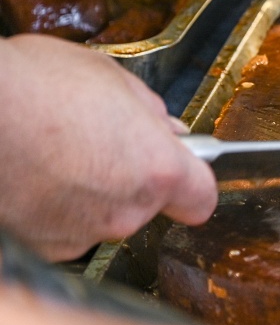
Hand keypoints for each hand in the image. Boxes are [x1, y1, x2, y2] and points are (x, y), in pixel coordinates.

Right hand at [0, 35, 216, 261]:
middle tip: (96, 141)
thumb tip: (168, 129)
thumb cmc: (33, 85)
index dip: (191, 182)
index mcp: (156, 169)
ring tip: (55, 153)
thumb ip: (149, 111)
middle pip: (146, 204)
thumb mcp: (108, 77)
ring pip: (101, 216)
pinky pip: (61, 228)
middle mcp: (124, 211)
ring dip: (88, 192)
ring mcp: (79, 234)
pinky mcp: (40, 247)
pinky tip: (32, 173)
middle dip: (130, 176)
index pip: (201, 198)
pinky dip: (52, 207)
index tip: (180, 169)